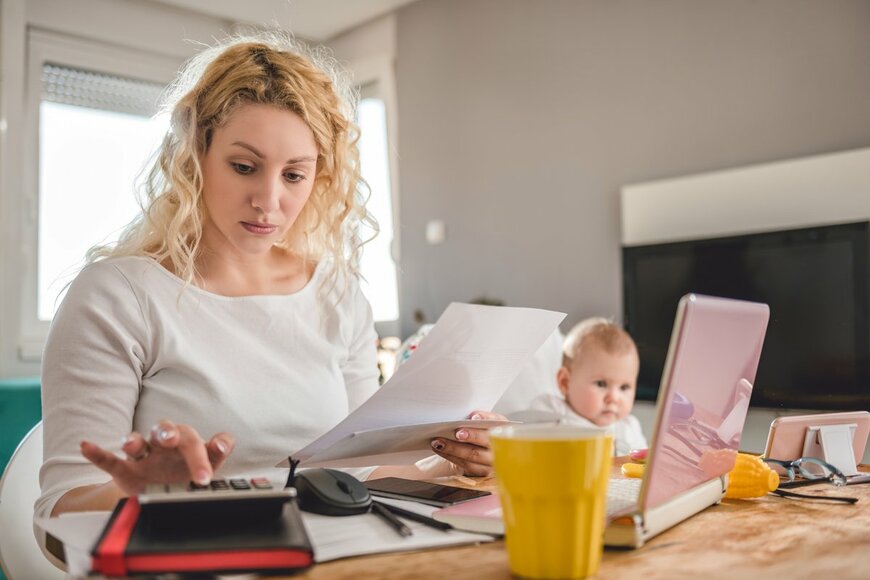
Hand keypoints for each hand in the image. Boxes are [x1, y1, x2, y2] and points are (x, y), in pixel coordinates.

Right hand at [80, 419, 234, 495]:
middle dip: (169, 433)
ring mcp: (145, 456)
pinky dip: (97, 453)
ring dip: (133, 441)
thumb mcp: (207, 467)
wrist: (164, 494)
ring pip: (138, 442)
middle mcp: (166, 444)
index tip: (206, 475)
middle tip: (172, 441)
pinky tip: (86, 446)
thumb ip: (216, 454)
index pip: (197, 440)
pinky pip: (109, 460)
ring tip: (131, 445)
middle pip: (166, 430)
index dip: (205, 450)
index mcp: (188, 443)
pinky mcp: (125, 469)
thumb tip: (224, 442)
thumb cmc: (188, 473)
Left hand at [429, 410, 505, 476]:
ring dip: (451, 453)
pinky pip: (467, 467)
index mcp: (504, 437)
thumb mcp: (495, 420)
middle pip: (476, 453)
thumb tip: (474, 417)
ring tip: (436, 444)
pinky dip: (453, 459)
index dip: (474, 435)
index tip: (459, 432)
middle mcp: (500, 455)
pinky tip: (442, 451)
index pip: (489, 437)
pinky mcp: (483, 473)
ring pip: (469, 461)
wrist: (498, 445)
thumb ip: (486, 417)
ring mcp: (492, 466)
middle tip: (440, 440)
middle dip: (456, 447)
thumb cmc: (494, 429)